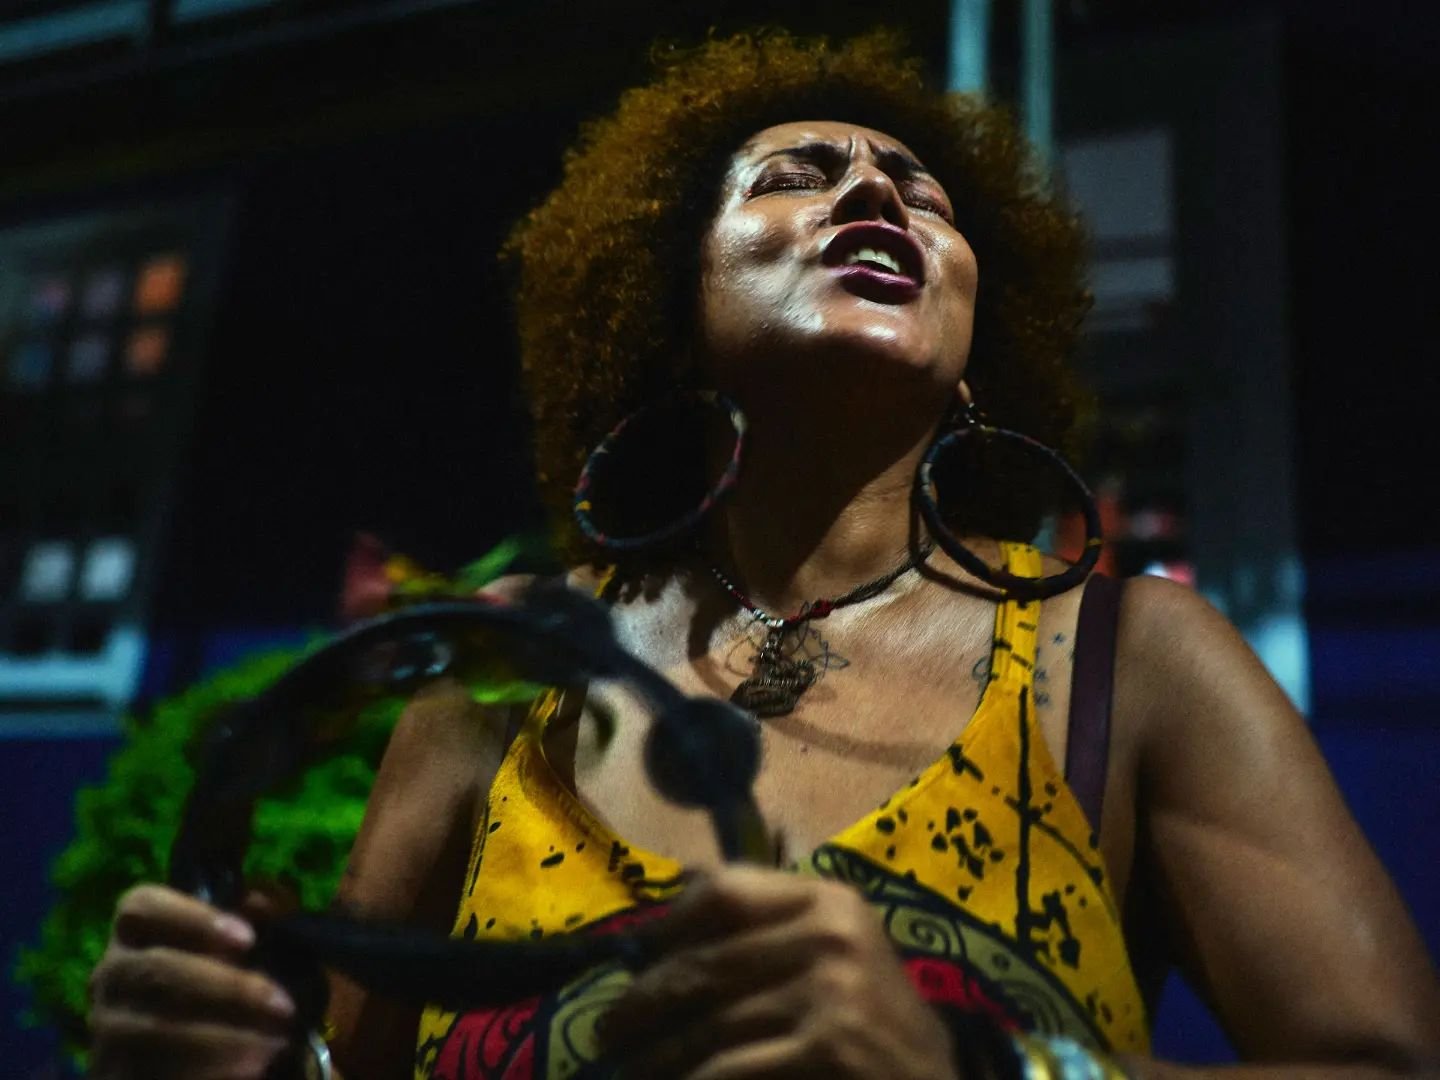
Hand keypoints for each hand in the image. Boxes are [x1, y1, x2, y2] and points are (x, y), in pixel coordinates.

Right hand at [89, 884, 298, 1078]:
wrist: (205, 1056)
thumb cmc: (230, 985)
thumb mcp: (252, 945)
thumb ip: (260, 915)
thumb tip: (261, 902)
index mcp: (138, 932)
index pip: (141, 907)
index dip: (194, 918)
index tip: (248, 937)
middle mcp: (112, 975)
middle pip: (154, 970)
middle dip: (227, 988)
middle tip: (281, 1004)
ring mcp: (107, 1028)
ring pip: (155, 1029)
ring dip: (223, 1038)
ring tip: (273, 1044)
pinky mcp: (114, 1074)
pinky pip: (153, 1071)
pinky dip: (207, 1070)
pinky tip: (247, 1070)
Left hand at [601, 866, 959, 1078]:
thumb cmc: (874, 1024)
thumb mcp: (836, 957)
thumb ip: (768, 925)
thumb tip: (685, 884)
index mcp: (829, 901)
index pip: (724, 892)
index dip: (669, 926)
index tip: (637, 958)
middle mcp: (830, 936)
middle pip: (703, 963)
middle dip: (644, 1004)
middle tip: (609, 1030)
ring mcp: (831, 994)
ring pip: (707, 1026)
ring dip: (657, 1058)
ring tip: (632, 1072)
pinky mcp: (826, 1049)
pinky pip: (726, 1071)